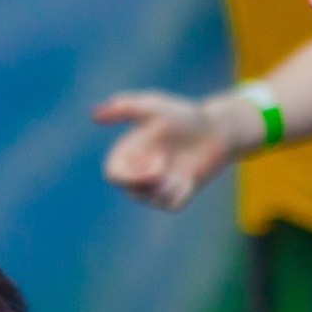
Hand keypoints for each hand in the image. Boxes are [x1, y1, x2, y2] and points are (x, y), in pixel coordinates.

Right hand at [94, 91, 245, 208]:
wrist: (216, 130)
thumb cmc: (183, 116)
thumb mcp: (155, 107)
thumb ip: (126, 108)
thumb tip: (95, 115)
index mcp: (127, 154)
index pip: (114, 175)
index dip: (127, 176)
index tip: (149, 165)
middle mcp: (138, 173)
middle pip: (131, 191)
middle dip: (149, 180)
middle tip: (164, 162)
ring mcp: (157, 186)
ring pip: (153, 199)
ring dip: (168, 185)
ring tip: (181, 169)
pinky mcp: (176, 195)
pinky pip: (172, 205)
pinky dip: (181, 192)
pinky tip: (190, 178)